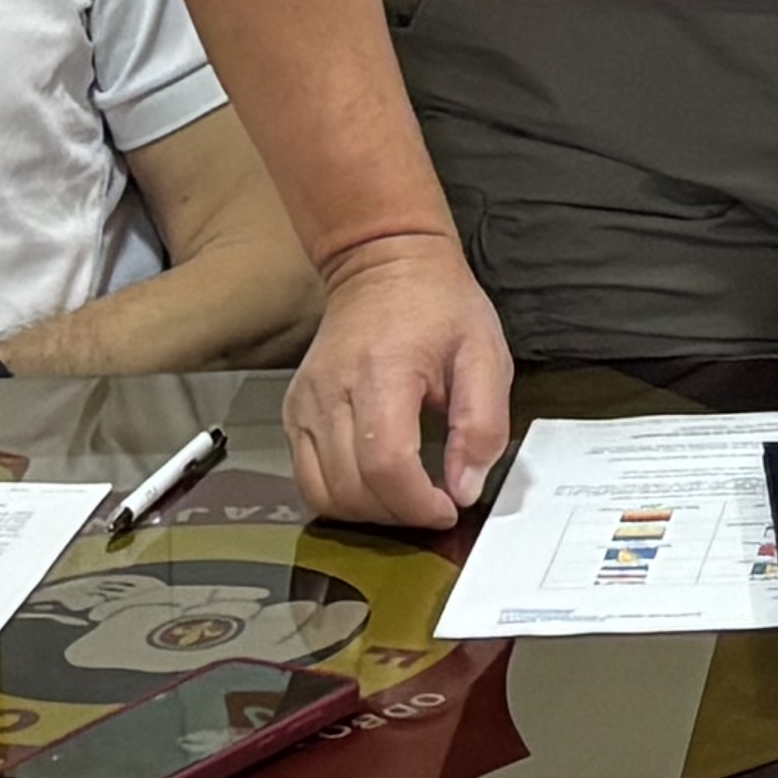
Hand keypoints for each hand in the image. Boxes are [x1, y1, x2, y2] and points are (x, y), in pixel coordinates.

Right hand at [286, 226, 514, 529]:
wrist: (383, 262)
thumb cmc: (436, 303)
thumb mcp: (484, 353)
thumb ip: (482, 424)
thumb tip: (464, 487)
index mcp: (382, 372)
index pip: (385, 465)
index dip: (417, 504)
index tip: (448, 507)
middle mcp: (332, 391)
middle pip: (351, 488)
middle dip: (398, 515)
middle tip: (432, 505)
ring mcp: (305, 403)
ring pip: (322, 493)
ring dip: (367, 514)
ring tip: (406, 499)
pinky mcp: (293, 412)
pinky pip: (306, 477)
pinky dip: (341, 496)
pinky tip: (376, 485)